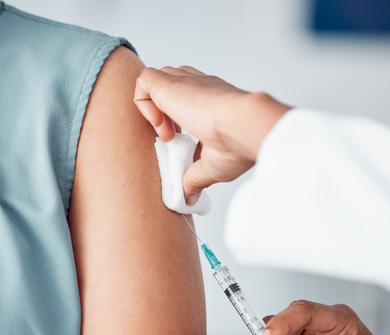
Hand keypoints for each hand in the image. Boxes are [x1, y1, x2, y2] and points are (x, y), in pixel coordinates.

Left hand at [134, 66, 290, 204]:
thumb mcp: (212, 166)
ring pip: (156, 81)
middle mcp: (199, 86)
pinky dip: (143, 103)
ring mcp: (185, 82)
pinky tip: (159, 126)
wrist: (246, 127)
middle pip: (170, 85)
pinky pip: (144, 81)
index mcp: (213, 101)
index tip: (180, 141)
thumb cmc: (239, 144)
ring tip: (166, 134)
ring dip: (153, 109)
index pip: (188, 98)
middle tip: (172, 138)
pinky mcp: (170, 83)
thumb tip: (189, 198)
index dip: (176, 119)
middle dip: (163, 112)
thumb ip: (195, 178)